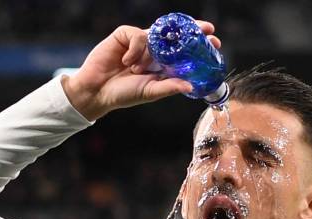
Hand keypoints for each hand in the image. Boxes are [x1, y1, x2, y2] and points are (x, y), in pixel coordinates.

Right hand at [62, 21, 220, 120]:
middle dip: (189, 30)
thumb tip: (191, 86)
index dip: (197, 43)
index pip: (183, 49)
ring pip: (154, 36)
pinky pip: (136, 35)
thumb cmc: (123, 94)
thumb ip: (170, 87)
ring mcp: (138, 42)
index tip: (215, 40)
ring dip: (149, 53)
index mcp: (161, 64)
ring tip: (138, 69)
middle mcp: (152, 51)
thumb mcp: (150, 92)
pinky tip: (127, 62)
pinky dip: (135, 49)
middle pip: (174, 34)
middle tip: (205, 29)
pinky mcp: (123, 36)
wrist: (97, 92)